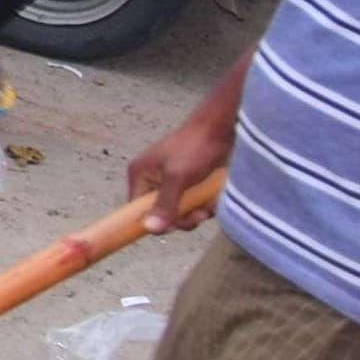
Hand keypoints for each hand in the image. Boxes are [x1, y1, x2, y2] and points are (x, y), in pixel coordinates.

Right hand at [125, 111, 232, 231]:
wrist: (222, 129)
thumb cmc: (195, 147)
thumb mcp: (177, 177)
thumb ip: (164, 204)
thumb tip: (150, 229)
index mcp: (140, 175)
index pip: (138, 210)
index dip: (155, 221)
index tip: (175, 224)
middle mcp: (152, 180)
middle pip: (161, 214)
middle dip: (183, 217)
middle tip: (199, 214)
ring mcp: (172, 182)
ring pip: (180, 211)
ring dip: (197, 212)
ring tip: (210, 206)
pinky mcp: (189, 183)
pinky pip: (193, 204)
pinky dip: (205, 205)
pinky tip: (214, 199)